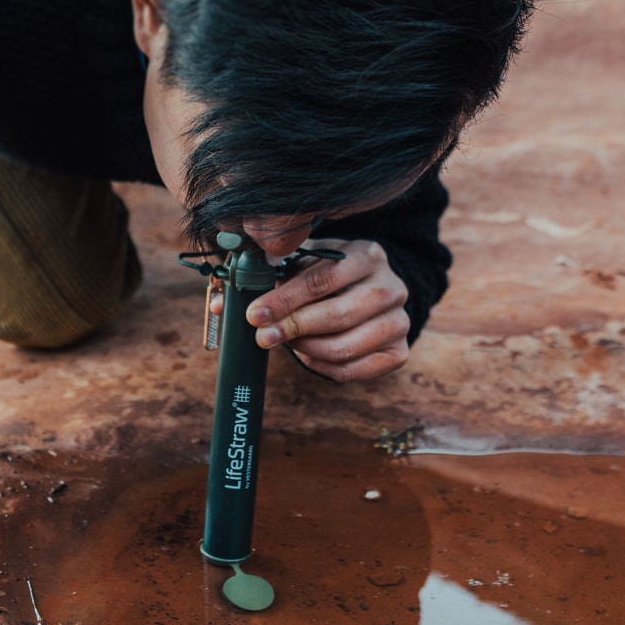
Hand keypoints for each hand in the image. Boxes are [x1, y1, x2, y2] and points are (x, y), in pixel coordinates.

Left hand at [246, 240, 409, 383]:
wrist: (369, 291)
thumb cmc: (327, 276)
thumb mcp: (303, 264)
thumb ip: (267, 277)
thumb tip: (224, 304)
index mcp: (367, 254)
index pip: (323, 279)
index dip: (285, 299)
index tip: (255, 314)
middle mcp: (392, 286)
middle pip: (338, 315)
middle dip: (292, 327)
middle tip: (262, 336)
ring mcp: (399, 321)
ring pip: (345, 347)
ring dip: (305, 349)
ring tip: (285, 342)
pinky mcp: (400, 351)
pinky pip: (355, 370)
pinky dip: (322, 367)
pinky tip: (306, 354)